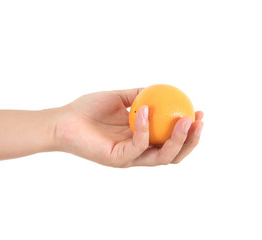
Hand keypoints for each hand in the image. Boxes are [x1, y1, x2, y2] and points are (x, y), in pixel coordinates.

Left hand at [55, 88, 203, 166]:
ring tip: (185, 121)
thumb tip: (161, 88)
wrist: (62, 120)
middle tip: (198, 120)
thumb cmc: (87, 110)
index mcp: (140, 140)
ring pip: (161, 157)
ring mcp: (128, 158)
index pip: (170, 140)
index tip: (198, 111)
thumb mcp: (119, 98)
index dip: (188, 130)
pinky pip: (138, 146)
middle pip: (172, 154)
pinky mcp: (116, 159)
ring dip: (178, 140)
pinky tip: (146, 111)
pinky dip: (146, 129)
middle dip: (191, 140)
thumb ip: (138, 95)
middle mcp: (137, 152)